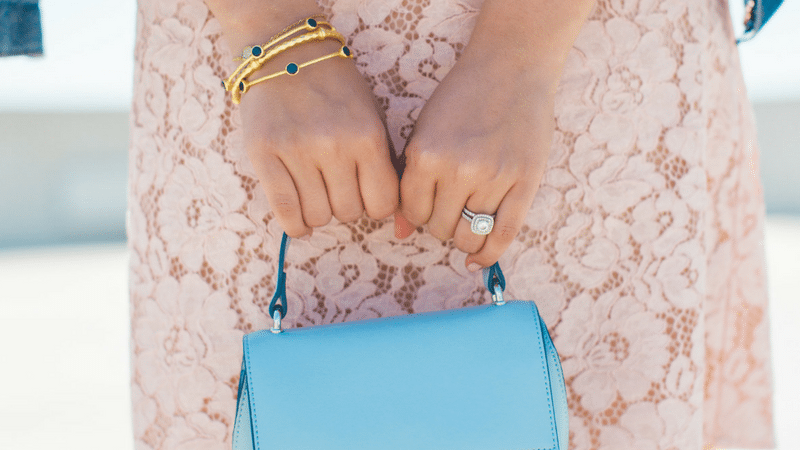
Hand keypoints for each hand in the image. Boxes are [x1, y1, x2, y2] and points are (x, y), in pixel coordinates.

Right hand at [206, 0, 399, 237]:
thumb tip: (401, 223)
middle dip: (347, 206)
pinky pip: (285, 211)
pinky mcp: (264, 154)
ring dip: (320, 213)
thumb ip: (385, 164)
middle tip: (338, 188)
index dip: (377, 206)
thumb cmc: (337, 89)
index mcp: (368, 135)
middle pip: (350, 212)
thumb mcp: (373, 118)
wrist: (286, 52)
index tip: (367, 196)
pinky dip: (296, 225)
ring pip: (318, 215)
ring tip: (317, 194)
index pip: (383, 203)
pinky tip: (300, 220)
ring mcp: (297, 150)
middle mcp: (334, 145)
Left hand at [396, 48, 555, 270]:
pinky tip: (479, 259)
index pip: (413, 212)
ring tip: (467, 224)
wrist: (511, 68)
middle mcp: (458, 170)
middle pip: (441, 228)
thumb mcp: (424, 131)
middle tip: (451, 209)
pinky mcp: (525, 183)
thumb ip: (410, 180)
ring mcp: (495, 178)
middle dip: (442, 225)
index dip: (417, 215)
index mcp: (426, 155)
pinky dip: (489, 254)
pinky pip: (505, 234)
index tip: (427, 206)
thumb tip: (401, 234)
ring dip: (464, 238)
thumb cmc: (462, 98)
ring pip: (470, 236)